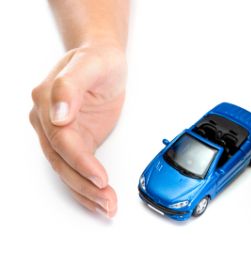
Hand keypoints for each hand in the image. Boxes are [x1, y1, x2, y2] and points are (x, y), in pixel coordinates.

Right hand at [30, 44, 125, 217]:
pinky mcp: (75, 141)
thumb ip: (69, 86)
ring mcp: (60, 134)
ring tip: (107, 207)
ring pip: (68, 171)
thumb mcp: (91, 63)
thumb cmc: (98, 59)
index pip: (62, 141)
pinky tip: (98, 201)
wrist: (103, 60)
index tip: (99, 178)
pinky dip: (87, 187)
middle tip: (107, 201)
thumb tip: (57, 115)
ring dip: (86, 193)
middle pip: (63, 162)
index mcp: (47, 101)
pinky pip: (77, 169)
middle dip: (85, 186)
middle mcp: (48, 121)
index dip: (81, 163)